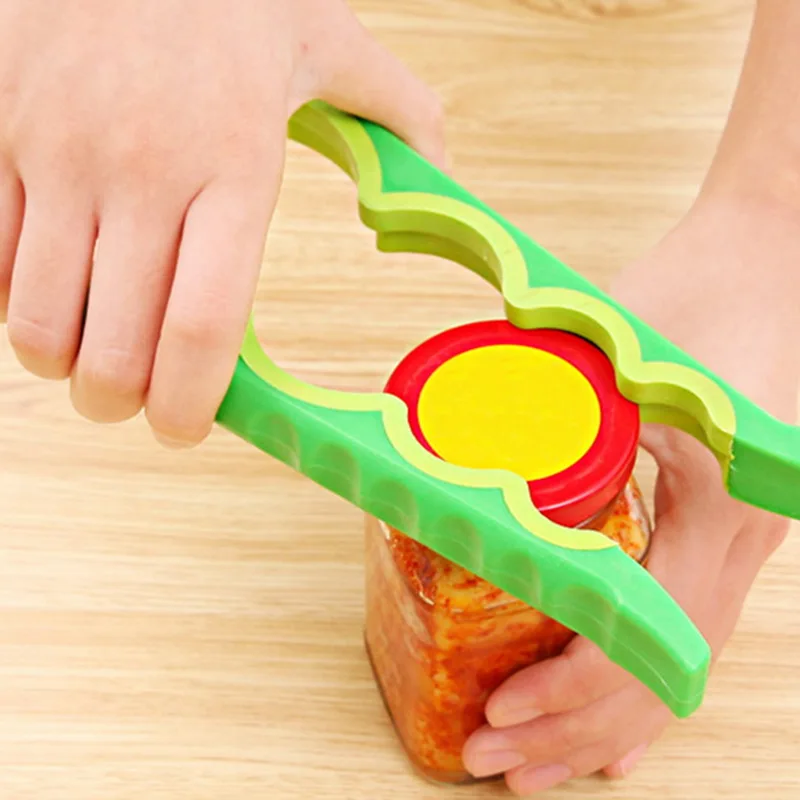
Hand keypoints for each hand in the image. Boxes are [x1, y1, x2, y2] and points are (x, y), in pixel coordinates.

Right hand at [0, 0, 444, 445]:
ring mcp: (58, 153)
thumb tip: (443, 175)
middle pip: (114, 349)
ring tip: (88, 353)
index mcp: (234, 164)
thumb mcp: (328, 36)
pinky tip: (50, 288)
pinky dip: (15, 299)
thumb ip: (397, 112)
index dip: (189, 402)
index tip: (185, 428)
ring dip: (62, 362)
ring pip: (37, 321)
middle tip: (136, 401)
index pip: (204, 325)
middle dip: (119, 402)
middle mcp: (142, 170)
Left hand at [462, 198, 799, 794]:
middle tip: (496, 762)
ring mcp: (740, 540)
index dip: (570, 689)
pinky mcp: (722, 526)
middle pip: (660, 673)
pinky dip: (646, 685)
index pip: (644, 635)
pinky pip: (690, 629)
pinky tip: (617, 733)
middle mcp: (742, 541)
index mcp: (723, 506)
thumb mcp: (620, 352)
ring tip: (539, 765)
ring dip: (605, 720)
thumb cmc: (698, 292)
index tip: (503, 713)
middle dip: (574, 730)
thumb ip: (553, 417)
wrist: (765, 258)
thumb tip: (468, 479)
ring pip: (676, 663)